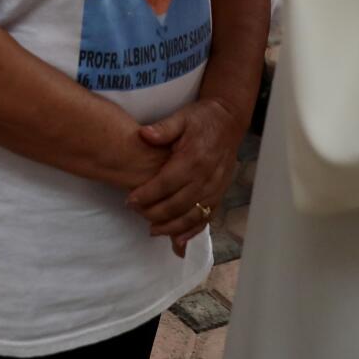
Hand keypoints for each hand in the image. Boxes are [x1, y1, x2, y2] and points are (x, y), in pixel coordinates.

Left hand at [126, 98, 243, 257]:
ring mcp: (215, 189)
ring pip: (191, 216)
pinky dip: (192, 232)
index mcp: (193, 159)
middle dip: (154, 213)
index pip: (166, 183)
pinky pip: (206, 218)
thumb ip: (163, 128)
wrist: (229, 121)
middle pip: (177, 204)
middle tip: (135, 211)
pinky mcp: (219, 195)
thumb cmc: (201, 119)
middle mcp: (205, 178)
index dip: (147, 195)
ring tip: (152, 230)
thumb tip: (143, 135)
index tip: (129, 200)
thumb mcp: (181, 117)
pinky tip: (179, 241)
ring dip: (171, 227)